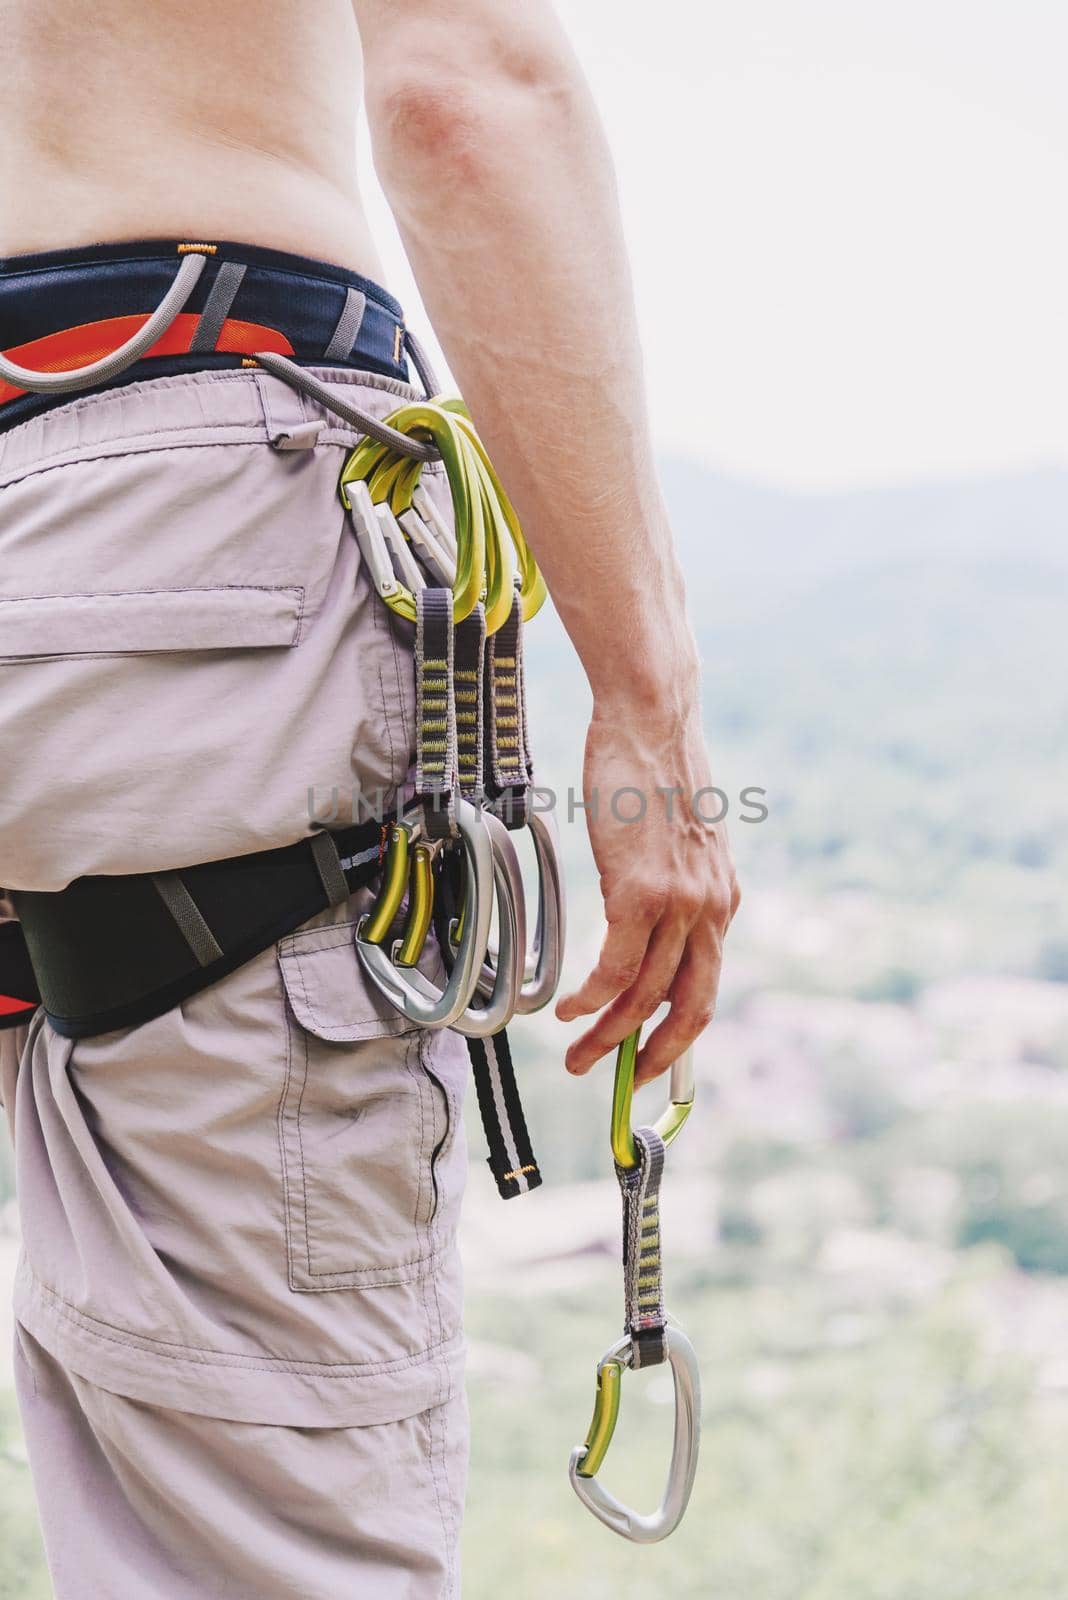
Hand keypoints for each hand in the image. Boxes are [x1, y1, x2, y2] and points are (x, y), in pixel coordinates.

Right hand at [555, 696, 739, 1085]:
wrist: (653, 720)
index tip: (651, 1058)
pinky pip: (617, 968)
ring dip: (609, 1035)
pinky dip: (592, 999)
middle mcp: (712, 909)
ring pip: (646, 995)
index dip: (678, 1032)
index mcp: (722, 898)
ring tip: (577, 1057)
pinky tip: (569, 1010)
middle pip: (689, 1008)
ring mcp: (681, 904)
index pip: (706, 984)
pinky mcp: (644, 893)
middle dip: (652, 1056)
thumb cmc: (653, 770)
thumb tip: (639, 915)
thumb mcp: (678, 839)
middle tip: (617, 1080)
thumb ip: (672, 883)